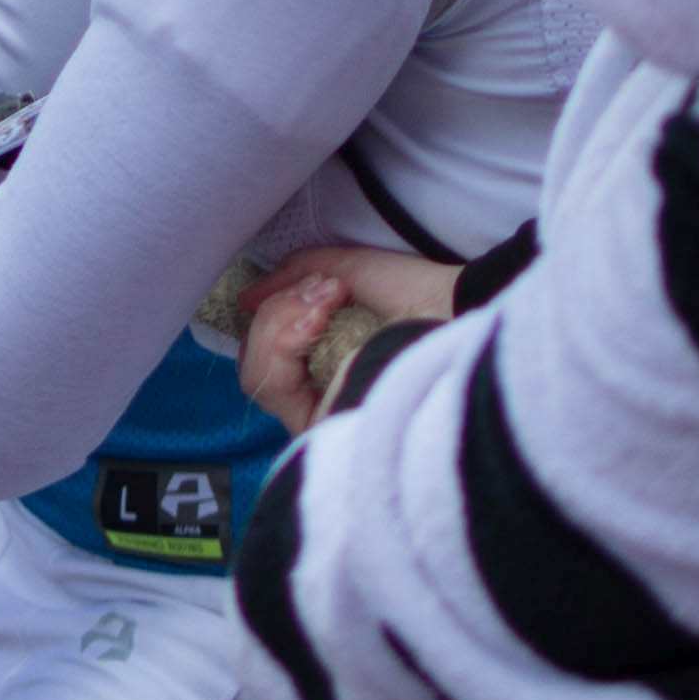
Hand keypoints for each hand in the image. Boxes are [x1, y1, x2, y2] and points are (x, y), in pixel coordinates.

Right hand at [234, 246, 464, 432]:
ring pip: (257, 377)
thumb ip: (291, 279)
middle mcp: (316, 394)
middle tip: (322, 295)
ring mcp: (319, 415)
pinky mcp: (322, 428)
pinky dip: (285, 344)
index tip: (314, 287)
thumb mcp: (343, 271)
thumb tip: (245, 298)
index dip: (273, 314)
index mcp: (320, 361)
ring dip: (280, 325)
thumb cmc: (412, 293)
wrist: (453, 310)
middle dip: (274, 316)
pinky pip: (273, 391)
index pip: (264, 351)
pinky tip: (322, 324)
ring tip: (325, 307)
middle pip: (253, 364)